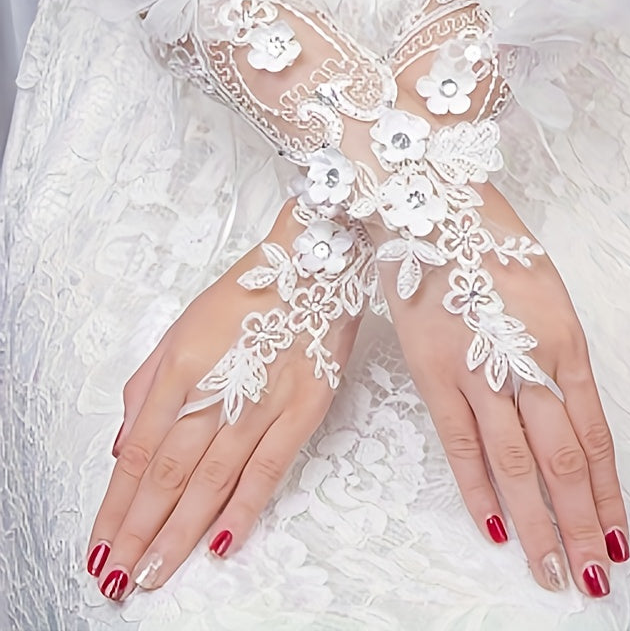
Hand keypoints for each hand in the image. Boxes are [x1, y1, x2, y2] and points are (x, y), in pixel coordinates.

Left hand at [86, 200, 362, 600]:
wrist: (313, 265)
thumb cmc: (247, 293)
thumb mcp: (181, 327)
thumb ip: (147, 384)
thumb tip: (124, 443)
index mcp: (181, 368)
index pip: (139, 453)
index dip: (117, 505)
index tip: (102, 543)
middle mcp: (216, 390)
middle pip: (168, 476)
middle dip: (138, 533)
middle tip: (119, 578)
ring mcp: (263, 402)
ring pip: (211, 481)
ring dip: (179, 533)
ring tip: (154, 573)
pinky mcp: (304, 408)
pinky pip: (269, 468)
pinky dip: (243, 508)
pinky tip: (221, 544)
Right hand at [379, 182, 627, 596]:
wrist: (432, 209)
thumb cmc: (492, 245)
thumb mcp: (545, 293)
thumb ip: (556, 353)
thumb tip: (562, 409)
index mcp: (565, 342)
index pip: (594, 436)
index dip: (607, 491)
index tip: (617, 531)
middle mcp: (528, 363)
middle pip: (561, 461)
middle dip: (581, 524)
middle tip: (593, 575)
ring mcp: (478, 372)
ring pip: (515, 464)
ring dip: (536, 523)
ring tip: (552, 570)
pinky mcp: (433, 373)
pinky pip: (460, 444)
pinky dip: (477, 490)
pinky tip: (493, 527)